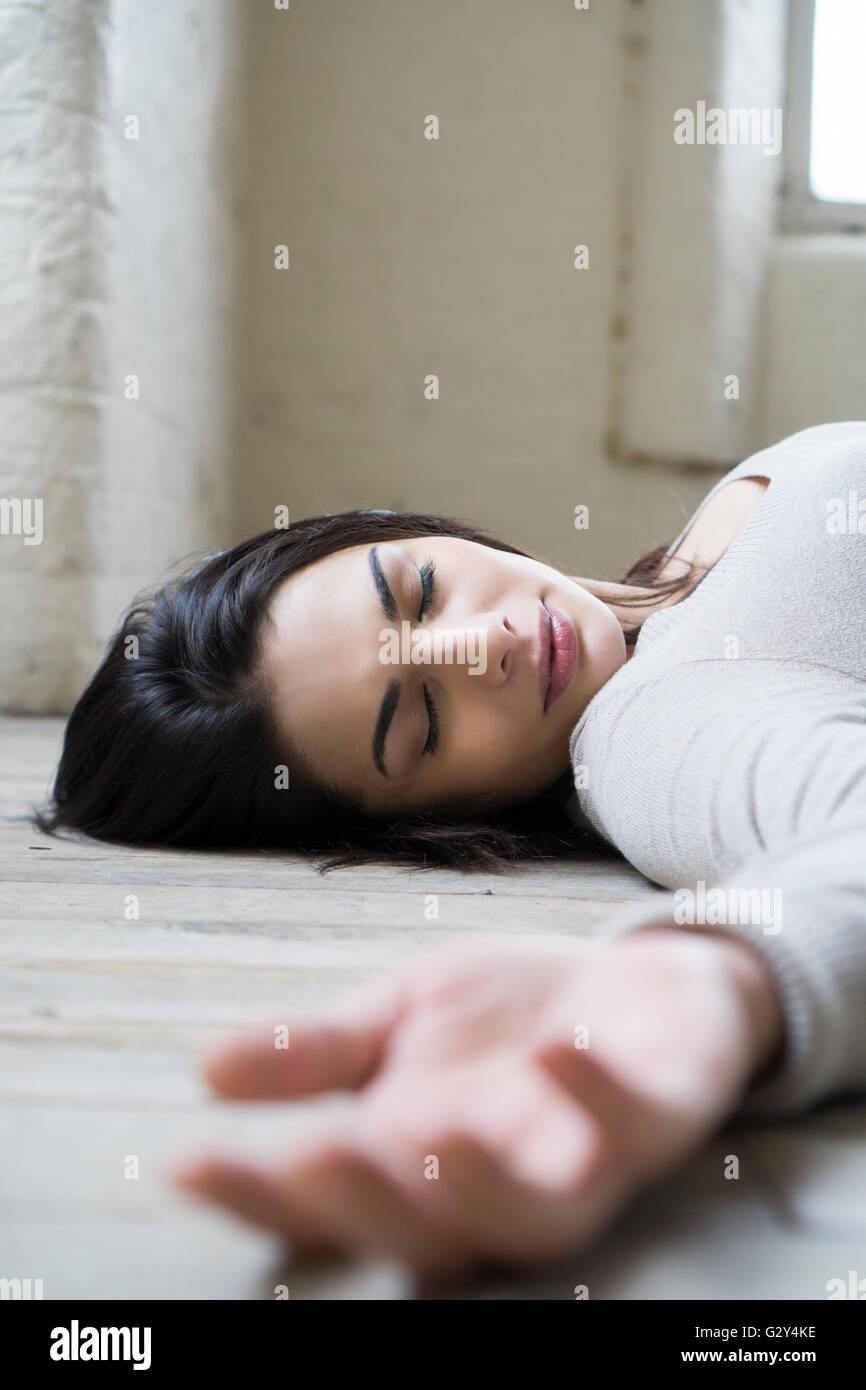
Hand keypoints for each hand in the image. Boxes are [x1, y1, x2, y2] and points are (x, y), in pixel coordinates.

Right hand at [170, 927, 782, 1276]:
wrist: (639, 982)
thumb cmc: (510, 1018)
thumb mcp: (402, 1016)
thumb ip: (321, 1051)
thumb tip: (207, 1069)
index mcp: (417, 1162)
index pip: (329, 1200)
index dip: (257, 1192)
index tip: (188, 1162)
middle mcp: (494, 1181)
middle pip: (424, 1227)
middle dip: (369, 1198)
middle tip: (313, 1151)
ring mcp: (584, 1157)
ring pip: (534, 1214)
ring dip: (485, 1182)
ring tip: (436, 1132)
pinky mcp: (659, 1117)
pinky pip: (635, 1124)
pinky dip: (597, 1095)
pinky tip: (557, 1051)